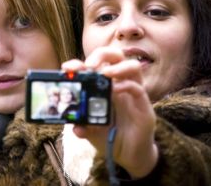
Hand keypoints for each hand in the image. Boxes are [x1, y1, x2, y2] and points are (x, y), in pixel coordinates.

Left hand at [61, 46, 158, 178]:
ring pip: (133, 66)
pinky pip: (138, 88)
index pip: (95, 64)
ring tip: (104, 73)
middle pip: (116, 56)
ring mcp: (133, 93)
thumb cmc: (109, 137)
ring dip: (117, 66)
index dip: (81, 63)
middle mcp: (119, 84)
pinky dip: (126, 86)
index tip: (67, 68)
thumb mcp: (91, 131)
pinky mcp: (143, 105)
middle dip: (101, 54)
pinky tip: (115, 91)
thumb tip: (75, 127)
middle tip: (89, 65)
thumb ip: (82, 127)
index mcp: (104, 86)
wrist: (129, 156)